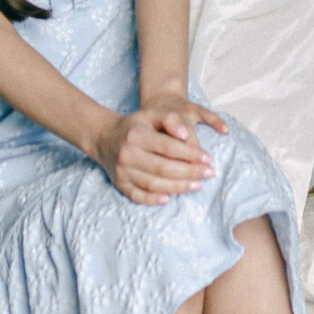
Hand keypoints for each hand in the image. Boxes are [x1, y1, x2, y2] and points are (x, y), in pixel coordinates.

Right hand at [93, 97, 226, 203]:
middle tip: (209, 173)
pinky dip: (153, 199)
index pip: (168, 147)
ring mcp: (122, 172)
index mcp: (136, 135)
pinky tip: (169, 198)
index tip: (208, 158)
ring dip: (177, 187)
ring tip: (197, 185)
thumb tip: (185, 134)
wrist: (104, 138)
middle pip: (163, 168)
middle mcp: (127, 154)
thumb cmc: (133, 126)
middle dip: (189, 172)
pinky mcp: (119, 184)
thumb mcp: (150, 114)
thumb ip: (170, 119)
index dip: (190, 154)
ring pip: (153, 184)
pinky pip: (137, 196)